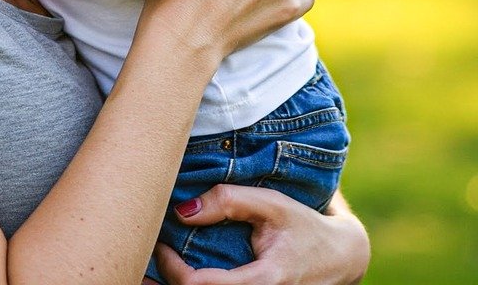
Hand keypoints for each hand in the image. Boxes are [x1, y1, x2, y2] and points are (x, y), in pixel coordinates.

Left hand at [154, 189, 368, 284]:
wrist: (338, 259)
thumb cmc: (302, 227)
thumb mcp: (271, 204)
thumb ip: (229, 201)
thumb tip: (182, 210)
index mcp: (262, 282)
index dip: (172, 268)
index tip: (161, 242)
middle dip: (164, 283)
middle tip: (139, 262)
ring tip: (147, 273)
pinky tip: (173, 276)